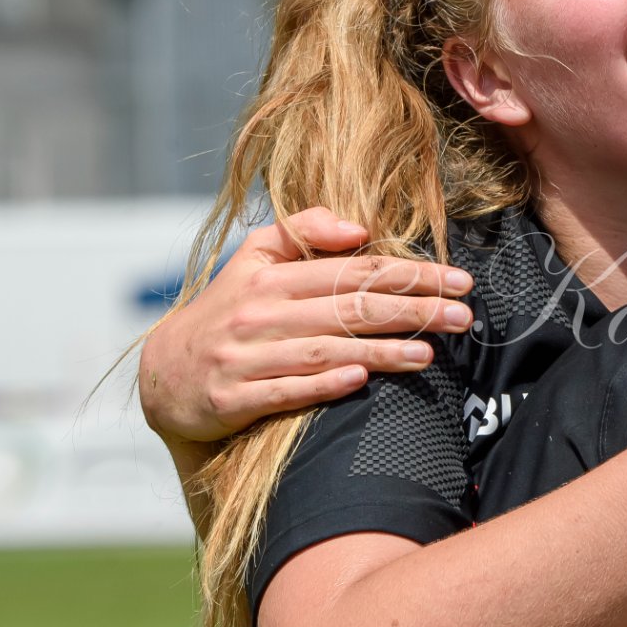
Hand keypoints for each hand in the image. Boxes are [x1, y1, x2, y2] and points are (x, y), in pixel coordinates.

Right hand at [141, 207, 475, 442]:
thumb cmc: (227, 311)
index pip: (353, 271)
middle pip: (348, 308)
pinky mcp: (233, 399)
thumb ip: (301, 232)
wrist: (163, 375)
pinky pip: (285, 391)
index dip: (410, 273)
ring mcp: (244, 358)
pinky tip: (361, 380)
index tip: (459, 279)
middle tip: (463, 316)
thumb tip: (358, 228)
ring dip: (380, 352)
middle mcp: (259, 315)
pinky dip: (322, 384)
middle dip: (412, 310)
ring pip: (323, 350)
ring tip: (429, 354)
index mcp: (271, 278)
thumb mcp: (253, 260)